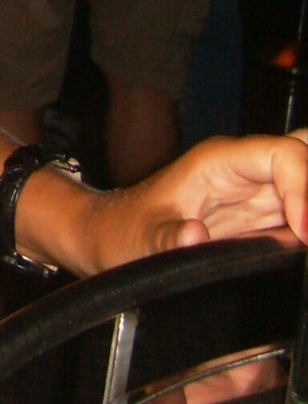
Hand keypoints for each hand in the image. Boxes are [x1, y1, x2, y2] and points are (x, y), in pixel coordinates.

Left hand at [80, 130, 307, 273]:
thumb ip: (166, 238)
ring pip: (305, 175)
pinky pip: (302, 212)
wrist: (114, 237)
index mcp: (219, 161)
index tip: (303, 233)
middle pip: (303, 156)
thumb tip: (193, 235)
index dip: (302, 188)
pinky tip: (303, 248)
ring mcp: (258, 193)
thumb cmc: (125, 230)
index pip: (281, 155)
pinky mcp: (264, 219)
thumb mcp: (140, 238)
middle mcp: (245, 170)